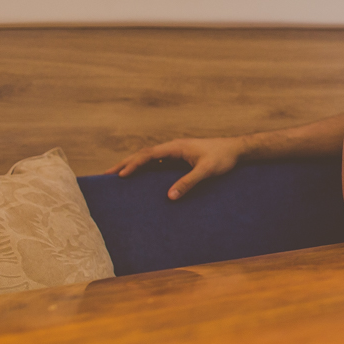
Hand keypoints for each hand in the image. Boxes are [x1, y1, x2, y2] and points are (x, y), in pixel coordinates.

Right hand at [104, 137, 244, 199]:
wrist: (236, 150)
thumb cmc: (223, 158)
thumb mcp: (206, 171)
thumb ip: (189, 182)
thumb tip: (170, 196)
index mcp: (176, 147)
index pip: (149, 155)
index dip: (133, 164)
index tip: (120, 175)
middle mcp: (173, 148)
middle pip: (144, 155)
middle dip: (125, 164)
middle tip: (106, 174)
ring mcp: (176, 152)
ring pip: (150, 158)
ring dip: (134, 165)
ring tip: (117, 176)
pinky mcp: (180, 158)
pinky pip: (158, 163)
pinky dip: (146, 168)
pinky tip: (140, 178)